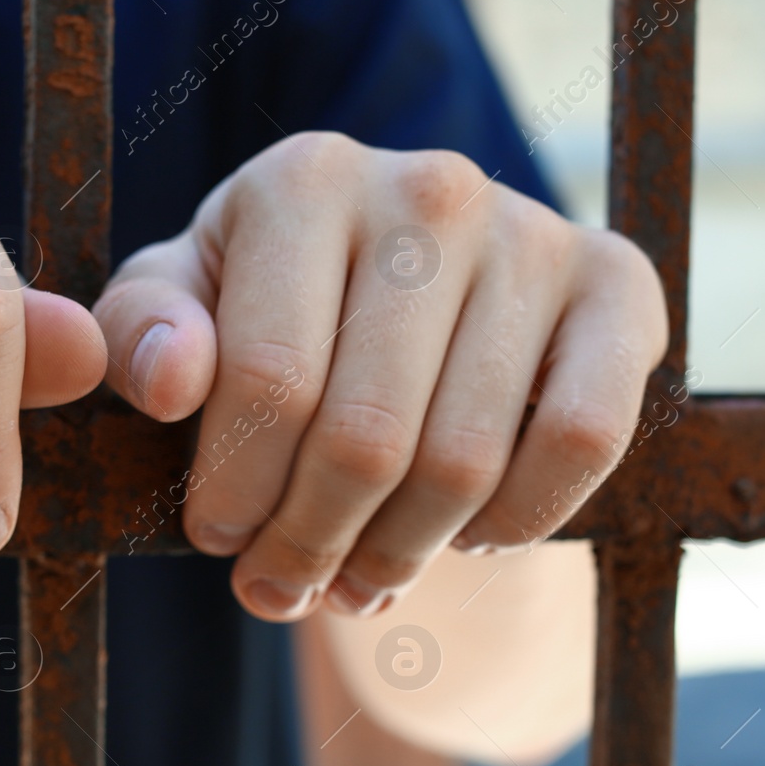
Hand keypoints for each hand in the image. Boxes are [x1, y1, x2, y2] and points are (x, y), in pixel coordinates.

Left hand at [94, 132, 665, 621]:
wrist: (419, 291)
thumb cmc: (274, 305)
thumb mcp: (185, 306)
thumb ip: (145, 333)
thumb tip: (172, 379)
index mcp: (304, 180)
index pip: (270, 381)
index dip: (236, 493)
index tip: (219, 539)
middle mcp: (428, 189)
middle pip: (366, 436)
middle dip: (310, 543)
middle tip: (283, 585)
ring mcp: (533, 232)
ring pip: (464, 460)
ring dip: (399, 553)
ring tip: (358, 577)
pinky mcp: (619, 284)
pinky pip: (581, 444)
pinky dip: (519, 521)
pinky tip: (469, 535)